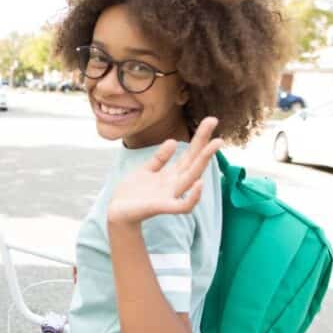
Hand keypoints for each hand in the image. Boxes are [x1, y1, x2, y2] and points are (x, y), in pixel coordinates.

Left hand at [107, 117, 222, 225]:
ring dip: (204, 161)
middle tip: (214, 121)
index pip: (190, 154)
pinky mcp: (164, 208)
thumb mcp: (146, 169)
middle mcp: (175, 183)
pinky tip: (199, 182)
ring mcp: (171, 195)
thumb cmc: (132, 193)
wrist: (117, 212)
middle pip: (195, 161)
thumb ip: (160, 158)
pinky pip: (184, 205)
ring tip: (215, 143)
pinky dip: (194, 197)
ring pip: (193, 178)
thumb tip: (174, 141)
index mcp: (171, 174)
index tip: (211, 120)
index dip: (200, 137)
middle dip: (205, 143)